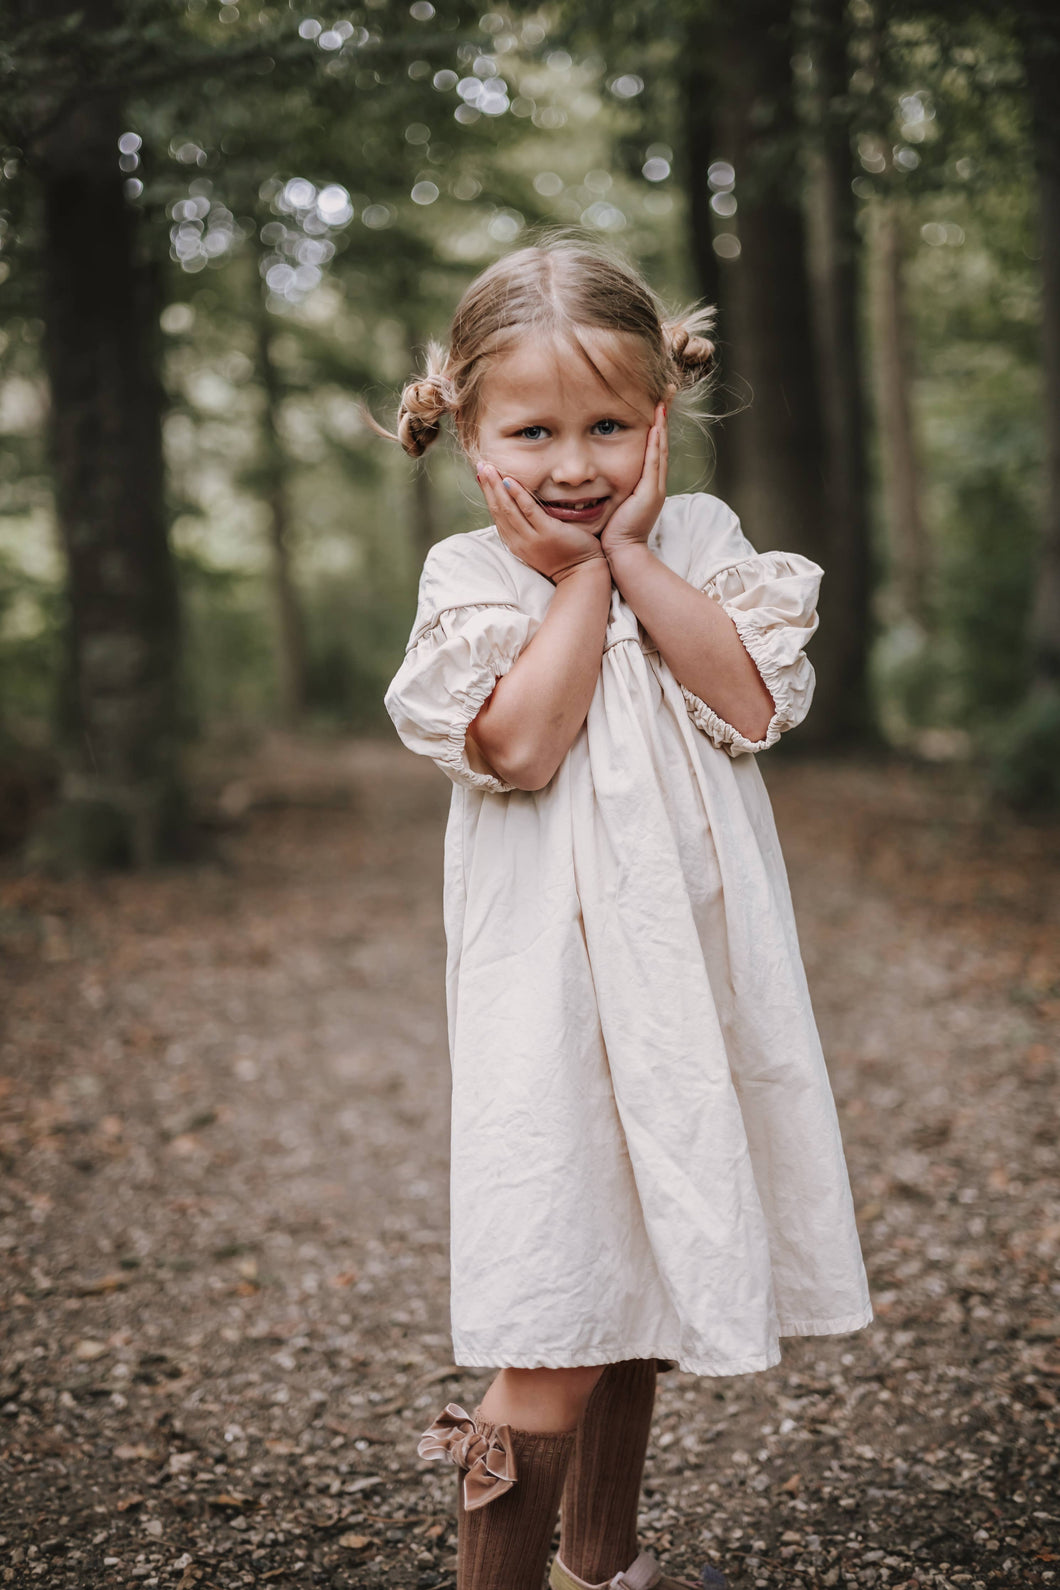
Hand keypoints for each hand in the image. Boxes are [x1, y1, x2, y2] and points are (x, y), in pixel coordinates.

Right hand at [475, 461, 607, 584]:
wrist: (581, 575)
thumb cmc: (563, 556)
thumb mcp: (537, 543)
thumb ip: (527, 527)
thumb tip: (520, 506)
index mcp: (515, 543)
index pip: (497, 515)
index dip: (487, 494)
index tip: (482, 475)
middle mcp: (519, 541)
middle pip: (498, 510)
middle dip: (488, 486)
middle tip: (481, 465)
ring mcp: (532, 538)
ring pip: (508, 509)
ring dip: (496, 486)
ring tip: (489, 468)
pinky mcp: (547, 533)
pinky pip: (528, 511)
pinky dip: (518, 495)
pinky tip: (509, 480)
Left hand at [599, 404, 667, 562]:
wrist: (622, 555)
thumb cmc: (612, 534)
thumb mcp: (611, 506)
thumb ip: (608, 490)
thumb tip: (592, 478)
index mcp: (646, 485)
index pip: (652, 448)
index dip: (655, 426)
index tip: (655, 403)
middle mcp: (654, 483)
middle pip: (661, 443)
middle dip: (663, 417)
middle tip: (668, 392)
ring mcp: (655, 487)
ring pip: (660, 448)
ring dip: (662, 423)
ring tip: (664, 400)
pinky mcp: (650, 493)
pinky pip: (654, 462)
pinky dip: (656, 442)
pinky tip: (656, 424)